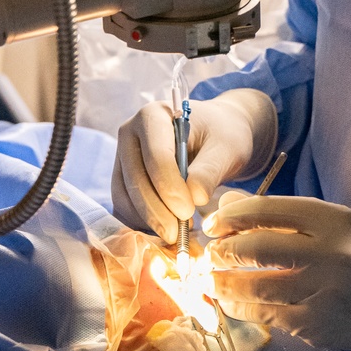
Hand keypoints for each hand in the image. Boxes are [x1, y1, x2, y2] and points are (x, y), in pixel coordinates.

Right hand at [112, 89, 277, 242]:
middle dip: (156, 210)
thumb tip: (195, 198)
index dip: (169, 186)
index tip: (188, 211)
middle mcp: (130, 134)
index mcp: (154, 116)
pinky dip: (141, 223)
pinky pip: (125, 206)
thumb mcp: (227, 148)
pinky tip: (164, 233)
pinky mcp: (122, 179)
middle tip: (177, 234)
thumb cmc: (223, 136)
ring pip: (126, 196)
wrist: (215, 136)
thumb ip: (210, 170)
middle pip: (135, 178)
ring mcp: (122, 157)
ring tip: (176, 235)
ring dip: (147, 220)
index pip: (155, 155)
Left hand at [204, 194, 350, 350]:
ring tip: (211, 279)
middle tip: (210, 253)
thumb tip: (226, 208)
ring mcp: (322, 294)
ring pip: (255, 288)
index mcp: (334, 221)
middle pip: (258, 248)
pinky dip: (240, 308)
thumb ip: (282, 214)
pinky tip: (231, 302)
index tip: (213, 224)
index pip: (269, 211)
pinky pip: (265, 316)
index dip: (232, 216)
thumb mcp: (332, 223)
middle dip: (223, 250)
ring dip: (223, 283)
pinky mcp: (315, 326)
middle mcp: (329, 255)